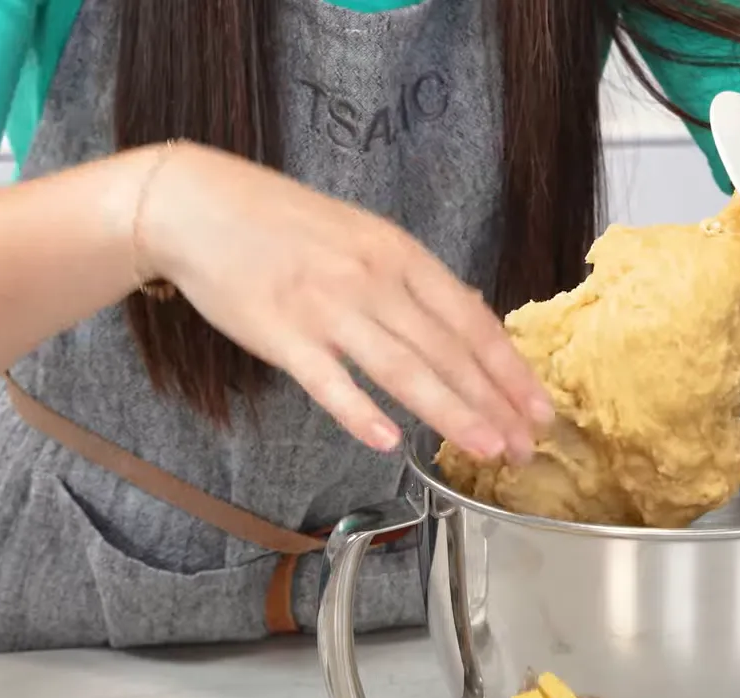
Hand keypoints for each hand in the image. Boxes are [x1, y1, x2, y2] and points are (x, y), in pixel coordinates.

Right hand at [134, 142, 550, 461]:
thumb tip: (469, 311)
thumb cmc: (287, 225)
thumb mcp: (366, 236)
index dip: (510, 369)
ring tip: (485, 450)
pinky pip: (329, 381)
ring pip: (403, 369)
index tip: (540, 409)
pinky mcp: (281, 335)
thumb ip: (415, 280)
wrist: (200, 205)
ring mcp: (328, 308)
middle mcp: (374, 280)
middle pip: (447, 351)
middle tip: (524, 449)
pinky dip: (360, 412)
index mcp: (401, 255)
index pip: (472, 320)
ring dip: (450, 413)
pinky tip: (390, 442)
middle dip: (493, 404)